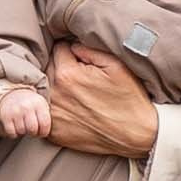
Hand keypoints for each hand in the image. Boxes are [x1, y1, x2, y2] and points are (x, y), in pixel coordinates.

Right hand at [0, 87, 52, 138]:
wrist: (13, 92)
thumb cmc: (30, 103)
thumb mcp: (41, 105)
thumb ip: (46, 117)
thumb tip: (46, 132)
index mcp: (38, 104)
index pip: (44, 124)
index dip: (44, 132)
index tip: (41, 132)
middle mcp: (27, 107)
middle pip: (32, 129)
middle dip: (33, 133)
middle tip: (32, 130)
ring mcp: (15, 111)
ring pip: (22, 131)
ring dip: (23, 132)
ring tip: (24, 125)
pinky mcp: (5, 116)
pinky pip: (11, 132)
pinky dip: (14, 133)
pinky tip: (16, 127)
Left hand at [45, 44, 159, 158]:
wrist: (136, 135)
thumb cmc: (128, 99)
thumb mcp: (115, 65)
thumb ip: (89, 49)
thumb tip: (72, 45)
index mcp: (67, 75)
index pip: (58, 49)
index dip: (72, 51)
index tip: (83, 60)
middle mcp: (54, 95)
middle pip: (48, 67)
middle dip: (61, 67)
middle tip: (81, 76)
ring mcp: (52, 116)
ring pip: (44, 89)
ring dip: (56, 87)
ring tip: (77, 93)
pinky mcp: (53, 133)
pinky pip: (45, 111)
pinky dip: (54, 107)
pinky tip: (73, 109)